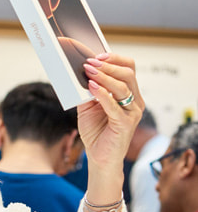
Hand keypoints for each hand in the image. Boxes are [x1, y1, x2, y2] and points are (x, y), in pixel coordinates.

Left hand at [78, 53, 142, 211]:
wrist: (99, 157)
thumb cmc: (96, 131)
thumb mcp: (87, 106)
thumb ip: (86, 90)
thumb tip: (76, 72)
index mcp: (128, 94)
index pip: (128, 68)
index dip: (114, 59)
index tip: (96, 54)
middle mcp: (135, 101)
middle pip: (128, 74)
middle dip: (107, 66)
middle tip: (89, 62)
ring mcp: (132, 112)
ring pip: (124, 87)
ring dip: (104, 77)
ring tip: (88, 72)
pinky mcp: (126, 124)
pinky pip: (116, 106)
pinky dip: (103, 95)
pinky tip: (92, 88)